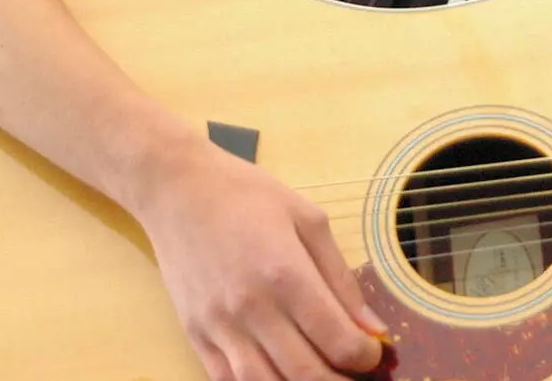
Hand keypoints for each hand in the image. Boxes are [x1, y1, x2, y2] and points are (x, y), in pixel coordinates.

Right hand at [133, 144, 386, 380]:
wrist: (178, 190)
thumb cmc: (249, 196)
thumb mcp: (309, 220)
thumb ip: (342, 279)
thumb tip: (372, 328)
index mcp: (286, 274)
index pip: (336, 340)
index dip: (365, 357)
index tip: (373, 353)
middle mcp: (251, 308)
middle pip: (304, 373)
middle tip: (354, 372)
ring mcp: (218, 327)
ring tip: (321, 375)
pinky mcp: (194, 335)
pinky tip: (280, 374)